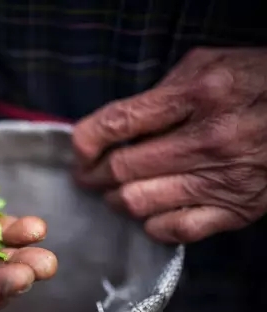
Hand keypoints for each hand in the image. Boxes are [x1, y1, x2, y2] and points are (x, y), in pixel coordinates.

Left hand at [73, 48, 266, 243]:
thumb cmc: (259, 84)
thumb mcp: (211, 65)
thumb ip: (162, 91)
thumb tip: (117, 122)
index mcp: (199, 94)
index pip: (118, 123)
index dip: (85, 141)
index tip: (79, 149)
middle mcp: (208, 139)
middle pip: (121, 169)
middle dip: (92, 175)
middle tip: (88, 175)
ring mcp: (222, 179)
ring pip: (138, 202)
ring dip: (115, 200)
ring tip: (115, 192)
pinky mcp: (235, 210)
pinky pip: (173, 229)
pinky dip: (150, 223)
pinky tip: (149, 211)